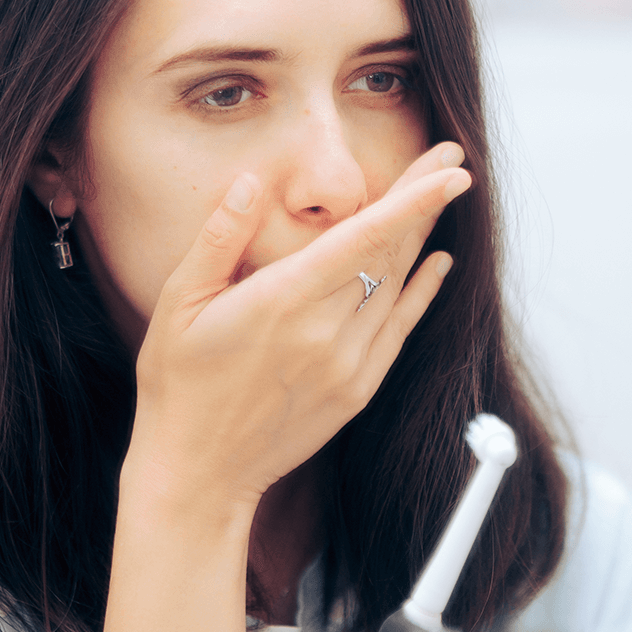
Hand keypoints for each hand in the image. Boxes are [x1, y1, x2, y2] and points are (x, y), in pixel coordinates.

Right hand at [123, 141, 471, 508]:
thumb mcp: (178, 303)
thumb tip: (248, 181)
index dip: (414, 200)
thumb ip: (218, 238)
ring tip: (439, 195)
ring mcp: (348, 364)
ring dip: (422, 239)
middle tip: (450, 158)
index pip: (364, 236)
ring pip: (397, 287)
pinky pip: (400, 330)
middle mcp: (325, 330)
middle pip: (390, 252)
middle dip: (424, 201)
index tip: (453, 170)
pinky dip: (421, 292)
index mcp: (283, 299)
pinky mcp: (357, 390)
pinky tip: (436, 263)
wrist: (198, 473)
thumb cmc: (179, 385)